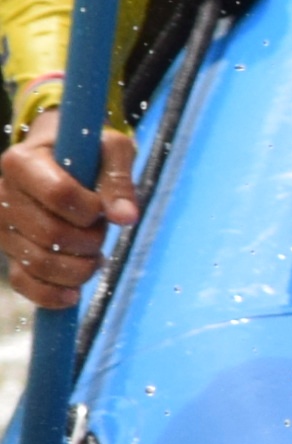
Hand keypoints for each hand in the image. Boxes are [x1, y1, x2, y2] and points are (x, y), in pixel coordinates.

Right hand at [0, 116, 140, 310]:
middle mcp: (2, 194)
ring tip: (94, 252)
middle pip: (51, 233)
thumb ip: (119, 179)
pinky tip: (74, 294)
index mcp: (21, 161)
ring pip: (39, 263)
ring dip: (80, 266)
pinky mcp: (8, 252)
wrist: (59, 157)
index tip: (101, 207)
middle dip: (89, 239)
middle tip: (101, 230)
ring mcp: (2, 227)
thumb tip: (126, 218)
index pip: (58, 193)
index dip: (90, 208)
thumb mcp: (110, 149)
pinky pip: (23, 283)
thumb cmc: (87, 151)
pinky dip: (51, 294)